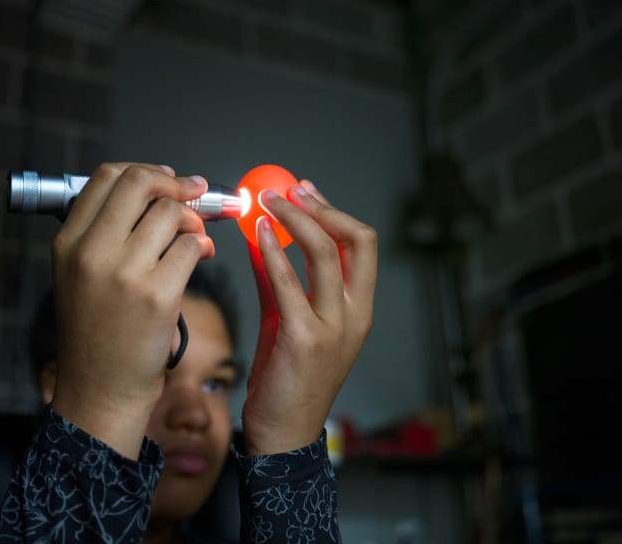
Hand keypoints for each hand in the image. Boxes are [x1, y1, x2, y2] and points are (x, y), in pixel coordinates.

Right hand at [50, 163, 213, 458]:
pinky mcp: (157, 294)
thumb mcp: (81, 276)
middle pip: (140, 183)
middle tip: (194, 193)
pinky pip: (193, 246)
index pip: (106, 177)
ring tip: (196, 240)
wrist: (102, 390)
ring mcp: (124, 272)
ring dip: (194, 221)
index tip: (168, 179)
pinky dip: (203, 248)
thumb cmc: (98, 333)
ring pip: (172, 213)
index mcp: (68, 242)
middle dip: (175, 184)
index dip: (144, 171)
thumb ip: (107, 233)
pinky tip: (201, 259)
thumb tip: (161, 193)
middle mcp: (91, 252)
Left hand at [241, 180, 376, 454]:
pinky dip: (275, 252)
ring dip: (294, 220)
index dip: (335, 212)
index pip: (363, 245)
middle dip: (321, 208)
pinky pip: (289, 282)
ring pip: (325, 253)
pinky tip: (259, 236)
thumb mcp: (291, 319)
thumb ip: (281, 279)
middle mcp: (355, 314)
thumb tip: (263, 237)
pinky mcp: (304, 338)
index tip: (306, 192)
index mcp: (359, 308)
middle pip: (355, 240)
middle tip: (288, 191)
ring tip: (265, 204)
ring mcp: (334, 326)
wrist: (284, 430)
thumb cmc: (289, 375)